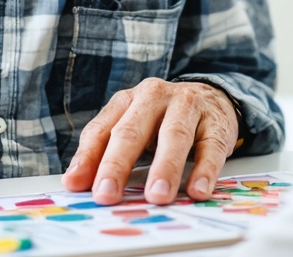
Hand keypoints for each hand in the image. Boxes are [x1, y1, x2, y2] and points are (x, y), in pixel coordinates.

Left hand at [60, 78, 238, 205]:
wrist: (211, 97)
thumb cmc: (162, 119)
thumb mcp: (132, 127)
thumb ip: (104, 151)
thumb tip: (76, 183)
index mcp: (128, 100)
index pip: (102, 129)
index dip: (88, 157)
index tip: (76, 185)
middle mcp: (155, 97)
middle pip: (133, 130)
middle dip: (118, 164)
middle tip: (107, 194)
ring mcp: (188, 106)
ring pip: (174, 135)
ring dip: (165, 167)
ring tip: (157, 196)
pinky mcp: (216, 121)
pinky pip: (210, 147)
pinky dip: (205, 170)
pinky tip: (198, 190)